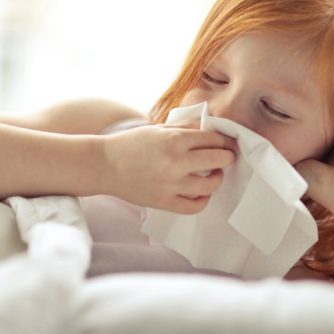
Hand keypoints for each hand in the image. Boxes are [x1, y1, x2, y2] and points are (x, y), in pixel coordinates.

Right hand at [100, 124, 236, 213]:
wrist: (105, 165)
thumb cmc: (132, 144)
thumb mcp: (159, 128)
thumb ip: (186, 127)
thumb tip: (213, 127)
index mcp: (174, 139)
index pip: (214, 138)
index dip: (225, 140)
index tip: (228, 142)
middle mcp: (175, 161)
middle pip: (219, 159)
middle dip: (228, 156)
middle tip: (228, 156)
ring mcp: (170, 184)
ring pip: (211, 185)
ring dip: (218, 178)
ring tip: (214, 174)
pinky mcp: (164, 202)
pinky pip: (194, 206)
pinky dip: (203, 200)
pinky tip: (202, 192)